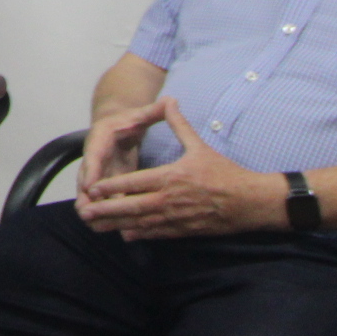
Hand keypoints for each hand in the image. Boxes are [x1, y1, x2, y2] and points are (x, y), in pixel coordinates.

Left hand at [75, 100, 286, 239]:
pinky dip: (140, 234)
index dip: (112, 186)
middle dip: (106, 209)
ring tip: (97, 225)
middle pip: (132, 206)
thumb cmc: (225, 173)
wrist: (250, 201)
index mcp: (170, 177)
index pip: (134, 183)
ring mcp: (176, 217)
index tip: (93, 187)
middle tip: (86, 211)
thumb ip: (179, 125)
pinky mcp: (185, 229)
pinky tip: (126, 235)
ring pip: (141, 222)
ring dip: (118, 224)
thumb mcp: (199, 146)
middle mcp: (169, 199)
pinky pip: (158, 233)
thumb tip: (170, 100)